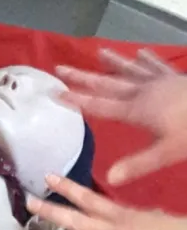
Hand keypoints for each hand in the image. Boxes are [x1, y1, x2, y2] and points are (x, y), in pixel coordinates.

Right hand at [56, 49, 186, 184]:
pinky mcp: (176, 77)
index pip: (100, 106)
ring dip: (114, 63)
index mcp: (137, 110)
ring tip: (99, 52)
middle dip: (83, 77)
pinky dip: (147, 60)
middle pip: (108, 84)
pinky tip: (141, 52)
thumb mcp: (167, 153)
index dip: (76, 100)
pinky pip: (157, 66)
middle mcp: (143, 92)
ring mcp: (160, 81)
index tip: (55, 92)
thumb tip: (109, 178)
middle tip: (61, 67)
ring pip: (130, 70)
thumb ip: (138, 164)